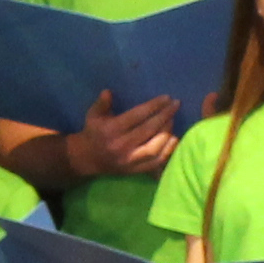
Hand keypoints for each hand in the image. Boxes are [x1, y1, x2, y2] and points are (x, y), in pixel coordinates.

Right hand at [66, 90, 181, 180]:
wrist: (87, 159)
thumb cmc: (94, 132)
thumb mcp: (93, 115)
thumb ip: (102, 103)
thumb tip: (109, 92)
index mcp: (111, 130)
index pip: (138, 115)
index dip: (154, 106)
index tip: (167, 98)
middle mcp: (121, 145)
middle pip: (149, 129)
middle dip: (165, 116)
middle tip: (175, 105)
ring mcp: (130, 160)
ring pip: (155, 147)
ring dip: (167, 133)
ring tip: (172, 120)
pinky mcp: (135, 170)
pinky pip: (156, 162)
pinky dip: (167, 151)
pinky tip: (174, 139)